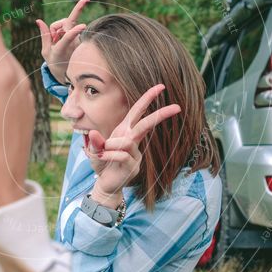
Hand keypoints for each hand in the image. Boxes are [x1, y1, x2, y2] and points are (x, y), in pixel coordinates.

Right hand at [35, 0, 90, 83]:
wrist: (67, 73)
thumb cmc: (54, 62)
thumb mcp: (46, 51)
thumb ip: (44, 35)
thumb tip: (38, 20)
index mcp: (62, 50)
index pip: (68, 38)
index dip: (74, 31)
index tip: (83, 25)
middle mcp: (72, 45)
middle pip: (66, 22)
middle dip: (63, 20)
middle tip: (65, 22)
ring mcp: (78, 41)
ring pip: (68, 23)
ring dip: (60, 28)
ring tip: (56, 40)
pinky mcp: (81, 39)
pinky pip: (71, 27)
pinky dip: (64, 30)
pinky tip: (61, 40)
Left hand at [86, 85, 181, 207]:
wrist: (105, 184)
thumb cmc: (103, 164)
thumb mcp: (94, 150)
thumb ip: (95, 142)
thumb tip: (93, 133)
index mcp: (124, 131)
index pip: (137, 112)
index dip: (148, 98)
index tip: (161, 87)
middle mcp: (132, 140)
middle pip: (146, 124)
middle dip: (161, 114)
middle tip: (178, 107)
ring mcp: (135, 154)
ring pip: (127, 142)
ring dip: (111, 145)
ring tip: (102, 151)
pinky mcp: (133, 166)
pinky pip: (122, 155)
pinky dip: (109, 155)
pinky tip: (102, 159)